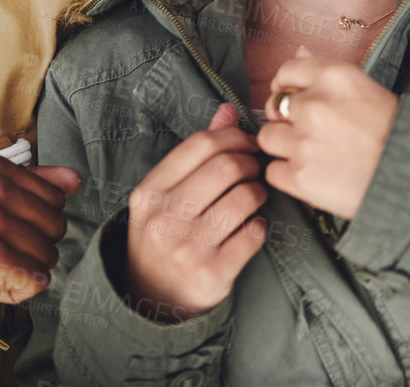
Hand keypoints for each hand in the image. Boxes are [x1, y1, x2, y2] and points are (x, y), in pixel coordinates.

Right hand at [123, 103, 267, 322]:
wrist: (153, 298)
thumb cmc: (167, 234)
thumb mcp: (166, 194)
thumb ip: (197, 152)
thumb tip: (228, 111)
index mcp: (149, 192)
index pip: (201, 144)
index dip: (234, 137)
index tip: (246, 144)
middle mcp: (163, 219)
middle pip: (227, 167)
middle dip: (251, 163)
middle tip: (254, 171)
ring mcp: (187, 248)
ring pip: (246, 197)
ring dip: (258, 193)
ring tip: (252, 198)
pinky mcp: (212, 273)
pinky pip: (255, 233)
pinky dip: (259, 227)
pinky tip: (248, 229)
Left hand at [258, 48, 398, 220]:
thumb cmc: (396, 132)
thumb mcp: (366, 88)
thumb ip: (327, 75)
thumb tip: (298, 51)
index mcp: (334, 77)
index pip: (287, 72)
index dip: (286, 87)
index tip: (291, 97)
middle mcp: (315, 104)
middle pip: (273, 106)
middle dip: (287, 120)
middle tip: (310, 132)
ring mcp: (303, 141)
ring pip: (268, 138)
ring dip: (285, 147)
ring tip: (313, 154)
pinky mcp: (298, 176)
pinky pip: (273, 171)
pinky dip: (289, 175)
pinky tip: (314, 174)